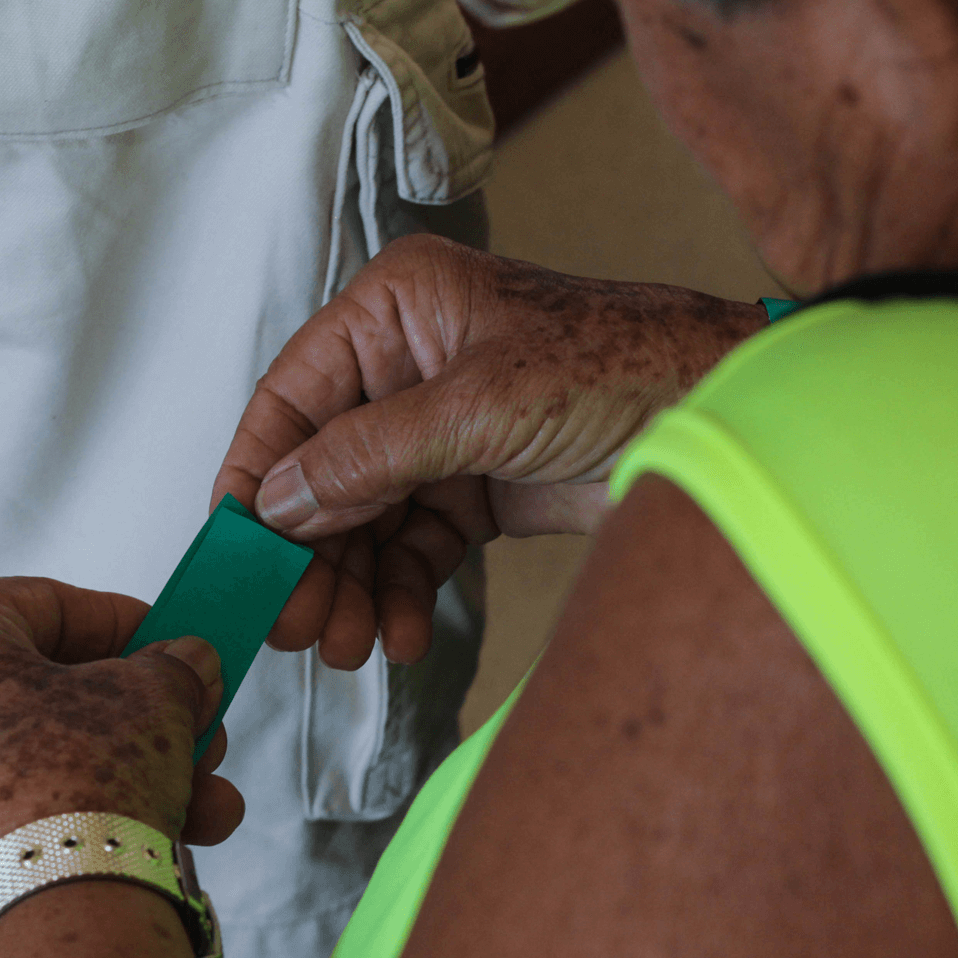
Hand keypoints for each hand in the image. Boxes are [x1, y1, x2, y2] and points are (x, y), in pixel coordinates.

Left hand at [0, 577, 243, 931]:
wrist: (47, 917)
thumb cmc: (89, 776)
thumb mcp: (156, 694)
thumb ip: (174, 667)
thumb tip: (188, 664)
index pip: (34, 604)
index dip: (114, 618)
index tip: (169, 641)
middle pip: (45, 697)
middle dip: (139, 714)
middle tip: (198, 730)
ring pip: (42, 770)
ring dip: (136, 779)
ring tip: (210, 807)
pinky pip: (22, 828)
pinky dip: (88, 828)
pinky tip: (166, 846)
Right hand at [212, 233, 767, 667]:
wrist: (724, 417)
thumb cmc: (620, 368)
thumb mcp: (479, 407)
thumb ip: (368, 456)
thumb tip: (274, 504)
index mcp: (394, 311)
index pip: (291, 398)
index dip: (254, 477)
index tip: (234, 551)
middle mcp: (404, 367)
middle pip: (322, 471)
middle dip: (309, 555)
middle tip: (297, 626)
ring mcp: (436, 432)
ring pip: (363, 521)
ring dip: (352, 588)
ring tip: (350, 646)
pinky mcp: (470, 487)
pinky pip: (413, 548)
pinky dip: (401, 594)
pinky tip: (398, 635)